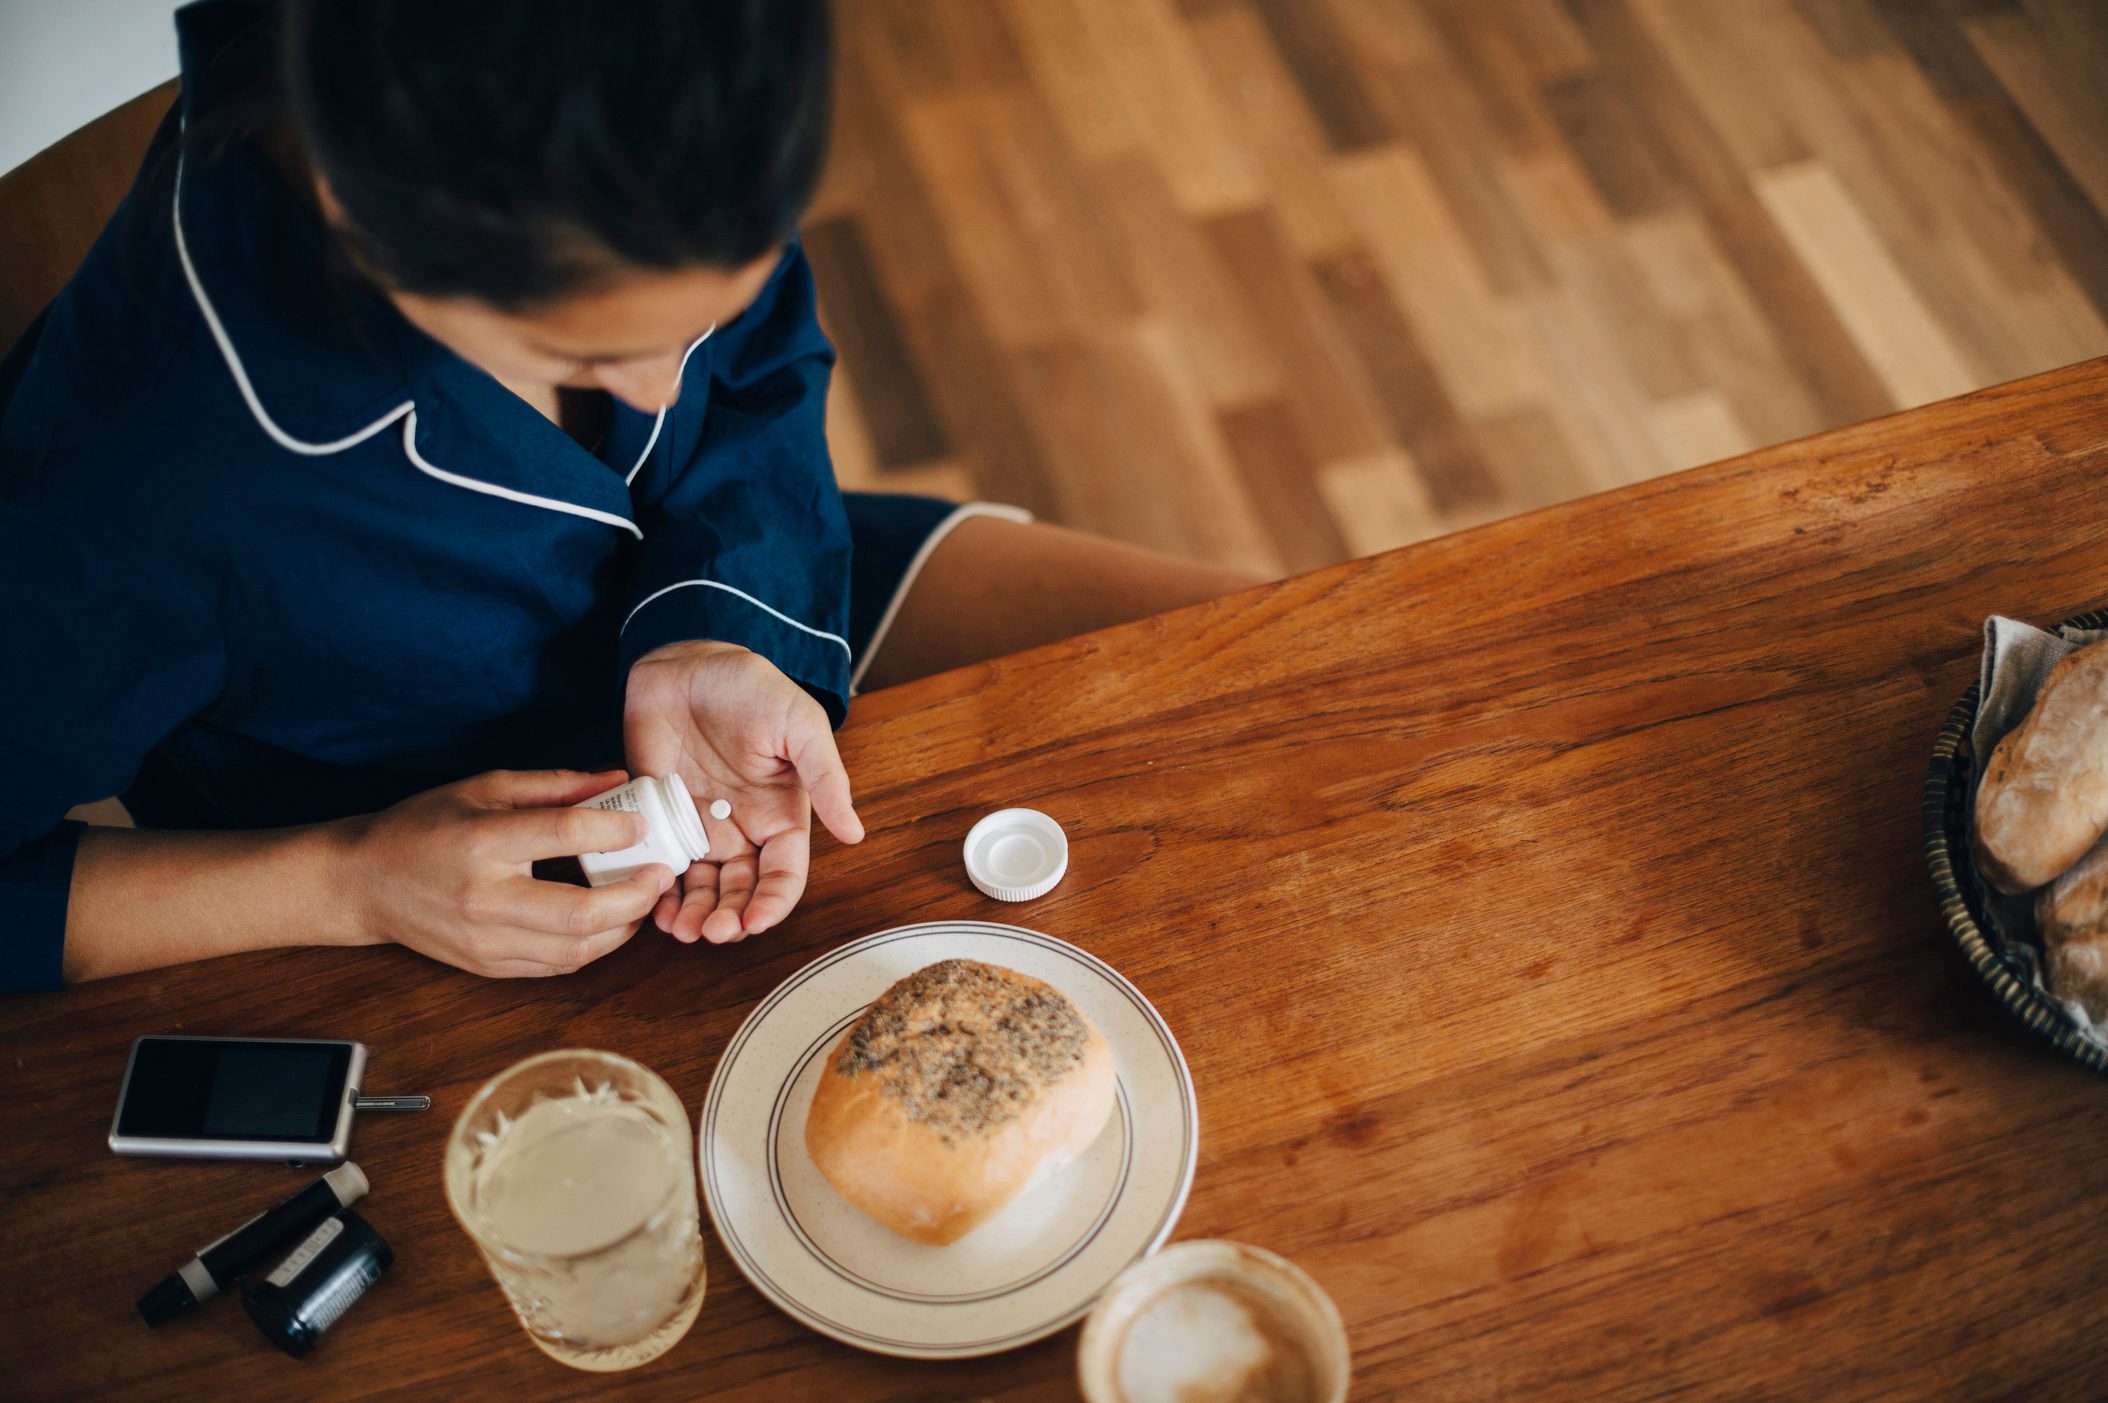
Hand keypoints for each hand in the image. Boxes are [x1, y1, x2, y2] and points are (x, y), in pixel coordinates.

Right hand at [340, 769, 674, 976]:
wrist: (363, 883)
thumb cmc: (424, 826)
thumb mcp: (484, 788)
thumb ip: (555, 786)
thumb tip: (618, 782)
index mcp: (481, 842)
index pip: (563, 835)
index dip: (615, 829)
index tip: (643, 823)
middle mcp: (484, 898)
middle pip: (580, 912)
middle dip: (636, 895)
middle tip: (660, 872)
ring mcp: (485, 941)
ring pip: (576, 949)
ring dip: (623, 925)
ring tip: (641, 897)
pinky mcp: (488, 966)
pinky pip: (557, 965)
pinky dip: (593, 946)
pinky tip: (609, 922)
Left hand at [624, 640, 863, 942]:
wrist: (686, 663)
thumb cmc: (751, 687)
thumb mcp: (799, 726)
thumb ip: (826, 779)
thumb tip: (855, 833)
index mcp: (781, 816)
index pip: (784, 875)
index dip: (772, 904)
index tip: (754, 923)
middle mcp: (743, 830)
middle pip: (742, 893)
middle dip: (729, 920)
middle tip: (711, 932)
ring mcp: (701, 827)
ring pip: (703, 890)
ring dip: (695, 916)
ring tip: (681, 929)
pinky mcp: (663, 818)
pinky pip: (664, 866)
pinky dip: (659, 892)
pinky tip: (652, 904)